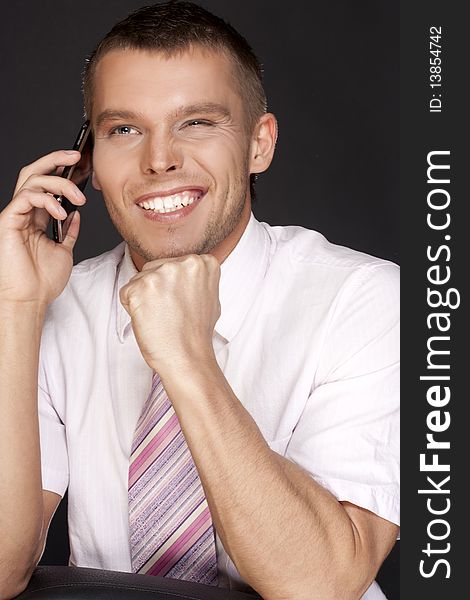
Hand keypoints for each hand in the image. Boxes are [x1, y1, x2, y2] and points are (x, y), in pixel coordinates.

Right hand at [0, 150, 86, 307]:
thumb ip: (68, 230)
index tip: (82, 165)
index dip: (62, 172)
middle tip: (76, 155)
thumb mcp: (64, 250)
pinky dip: (46, 199)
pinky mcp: (8, 221)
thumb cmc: (43, 281)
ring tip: (78, 198)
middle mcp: (23, 213)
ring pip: (32, 180)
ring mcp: (15, 215)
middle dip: (55, 159)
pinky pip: (26, 197)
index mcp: (35, 218)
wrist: (31, 299)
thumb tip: (75, 213)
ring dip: (59, 183)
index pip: (46, 186)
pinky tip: (60, 211)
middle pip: (34, 173)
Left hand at [119, 254, 220, 373]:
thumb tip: (187, 274)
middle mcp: (183, 263)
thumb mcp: (210, 296)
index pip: (173, 265)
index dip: (173, 287)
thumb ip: (196, 278)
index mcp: (203, 263)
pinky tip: (149, 320)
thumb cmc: (197, 333)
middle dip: (156, 290)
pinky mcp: (140, 288)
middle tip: (170, 313)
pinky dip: (132, 308)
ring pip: (139, 280)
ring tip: (161, 317)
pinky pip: (126, 293)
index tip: (182, 303)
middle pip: (154, 269)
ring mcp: (161, 275)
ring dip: (144, 299)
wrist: (188, 357)